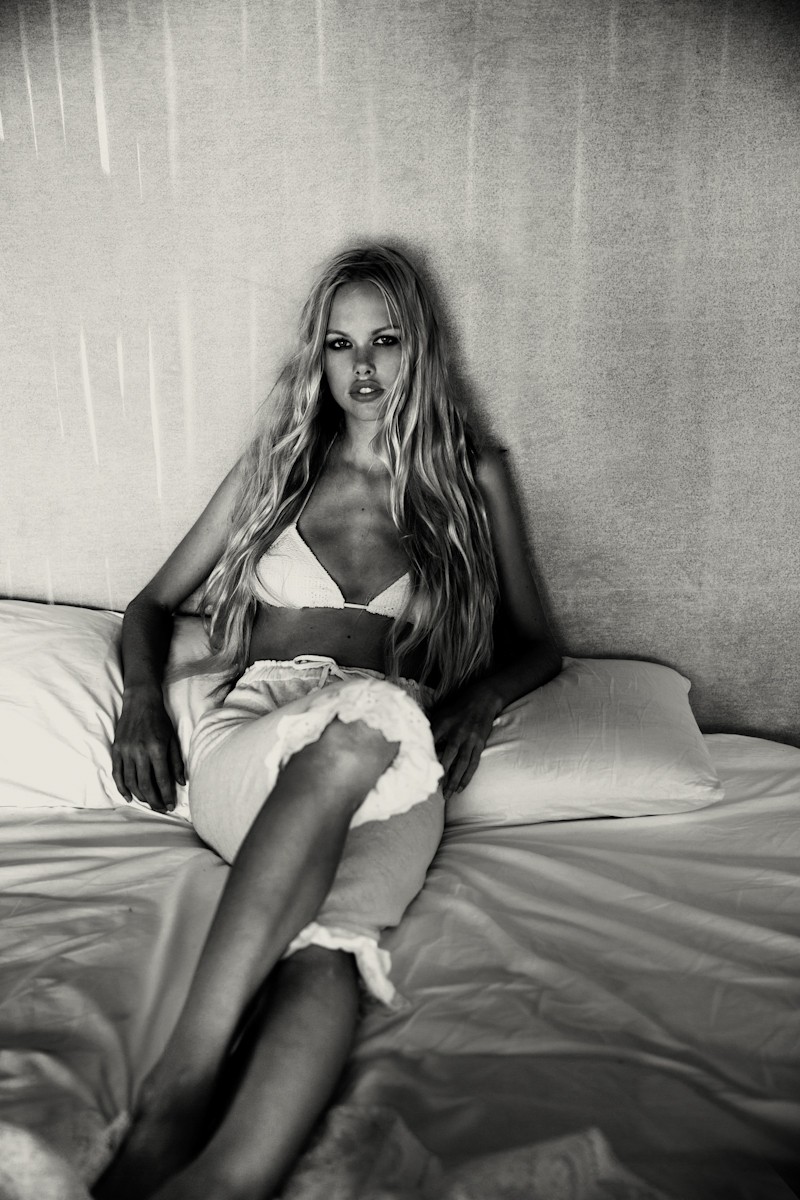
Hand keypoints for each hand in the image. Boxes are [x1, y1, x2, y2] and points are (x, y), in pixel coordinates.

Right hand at [111, 684, 184, 812]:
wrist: (140, 702)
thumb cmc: (160, 720)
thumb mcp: (172, 739)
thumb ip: (176, 762)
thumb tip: (181, 783)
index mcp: (156, 749)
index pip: (162, 779)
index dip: (167, 795)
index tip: (171, 806)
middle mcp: (140, 752)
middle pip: (146, 785)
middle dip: (154, 800)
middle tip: (161, 808)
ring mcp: (126, 751)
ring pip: (131, 782)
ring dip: (140, 796)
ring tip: (149, 803)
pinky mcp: (116, 750)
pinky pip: (117, 774)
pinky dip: (122, 788)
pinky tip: (129, 797)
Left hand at [428, 685, 502, 799]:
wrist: (482, 700)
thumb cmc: (457, 709)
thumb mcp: (440, 715)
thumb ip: (430, 730)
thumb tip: (417, 746)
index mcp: (443, 724)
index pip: (431, 744)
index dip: (426, 758)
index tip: (418, 773)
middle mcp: (457, 733)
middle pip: (447, 758)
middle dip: (441, 775)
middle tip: (433, 790)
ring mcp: (470, 740)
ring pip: (461, 764)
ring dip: (454, 781)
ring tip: (448, 795)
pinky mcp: (479, 744)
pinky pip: (473, 764)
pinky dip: (467, 777)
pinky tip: (461, 787)